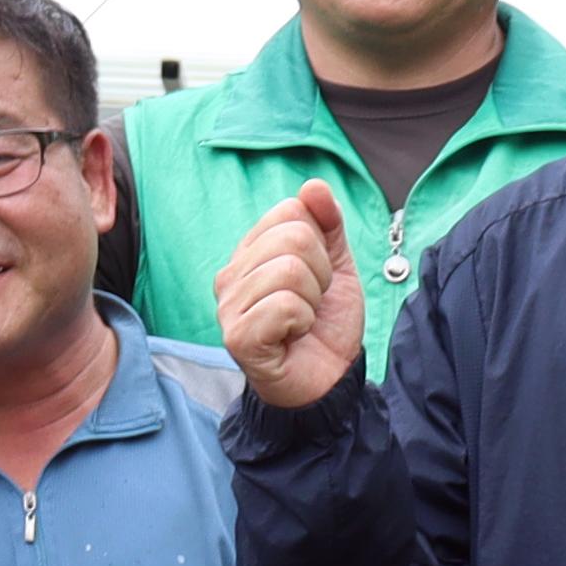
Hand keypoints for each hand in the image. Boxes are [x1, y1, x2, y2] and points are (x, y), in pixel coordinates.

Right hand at [214, 182, 364, 410]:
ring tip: (302, 321)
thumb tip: (313, 186)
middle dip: (320, 273)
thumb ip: (327, 225)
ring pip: (291, 271)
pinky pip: (285, 305)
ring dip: (313, 300)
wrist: (328, 379)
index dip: (319, 243)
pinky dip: (304, 321)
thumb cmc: (325, 325)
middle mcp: (230, 276)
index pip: (290, 211)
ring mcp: (229, 307)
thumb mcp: (336, 266)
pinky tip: (293, 336)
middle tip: (311, 303)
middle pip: (292, 238)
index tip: (316, 277)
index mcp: (250, 253)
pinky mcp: (237, 337)